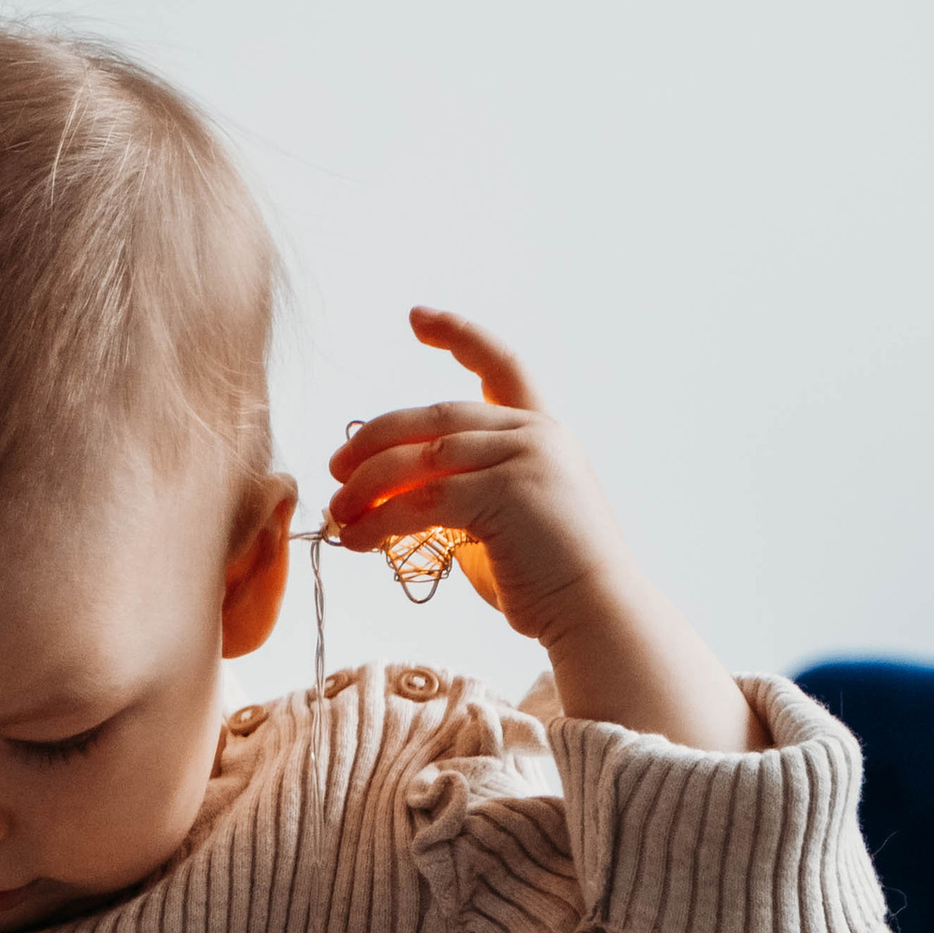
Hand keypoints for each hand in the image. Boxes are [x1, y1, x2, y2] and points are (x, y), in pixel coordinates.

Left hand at [326, 311, 621, 642]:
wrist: (597, 615)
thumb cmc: (550, 583)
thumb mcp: (504, 524)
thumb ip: (464, 500)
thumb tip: (404, 505)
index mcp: (542, 431)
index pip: (500, 365)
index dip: (459, 335)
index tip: (418, 317)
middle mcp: (534, 434)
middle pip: (436, 417)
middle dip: (377, 439)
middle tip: (336, 467)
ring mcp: (523, 459)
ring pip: (422, 458)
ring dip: (369, 486)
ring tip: (339, 513)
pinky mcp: (506, 494)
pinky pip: (426, 500)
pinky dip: (383, 520)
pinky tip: (359, 539)